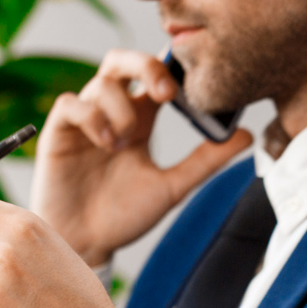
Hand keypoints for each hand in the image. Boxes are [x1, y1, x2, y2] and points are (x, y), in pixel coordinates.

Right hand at [32, 49, 252, 266]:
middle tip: (164, 94)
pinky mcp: (59, 134)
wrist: (86, 246)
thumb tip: (247, 135)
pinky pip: (71, 104)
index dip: (169, 71)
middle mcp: (111, 115)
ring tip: (122, 144)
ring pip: (101, 82)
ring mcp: (84, 123)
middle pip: (123, 61)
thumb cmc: (123, 218)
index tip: (187, 93)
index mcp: (139, 121)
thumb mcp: (171, 188)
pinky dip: (92, 117)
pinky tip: (104, 143)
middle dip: (145, 66)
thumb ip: (205, 161)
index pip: (153, 76)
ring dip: (120, 108)